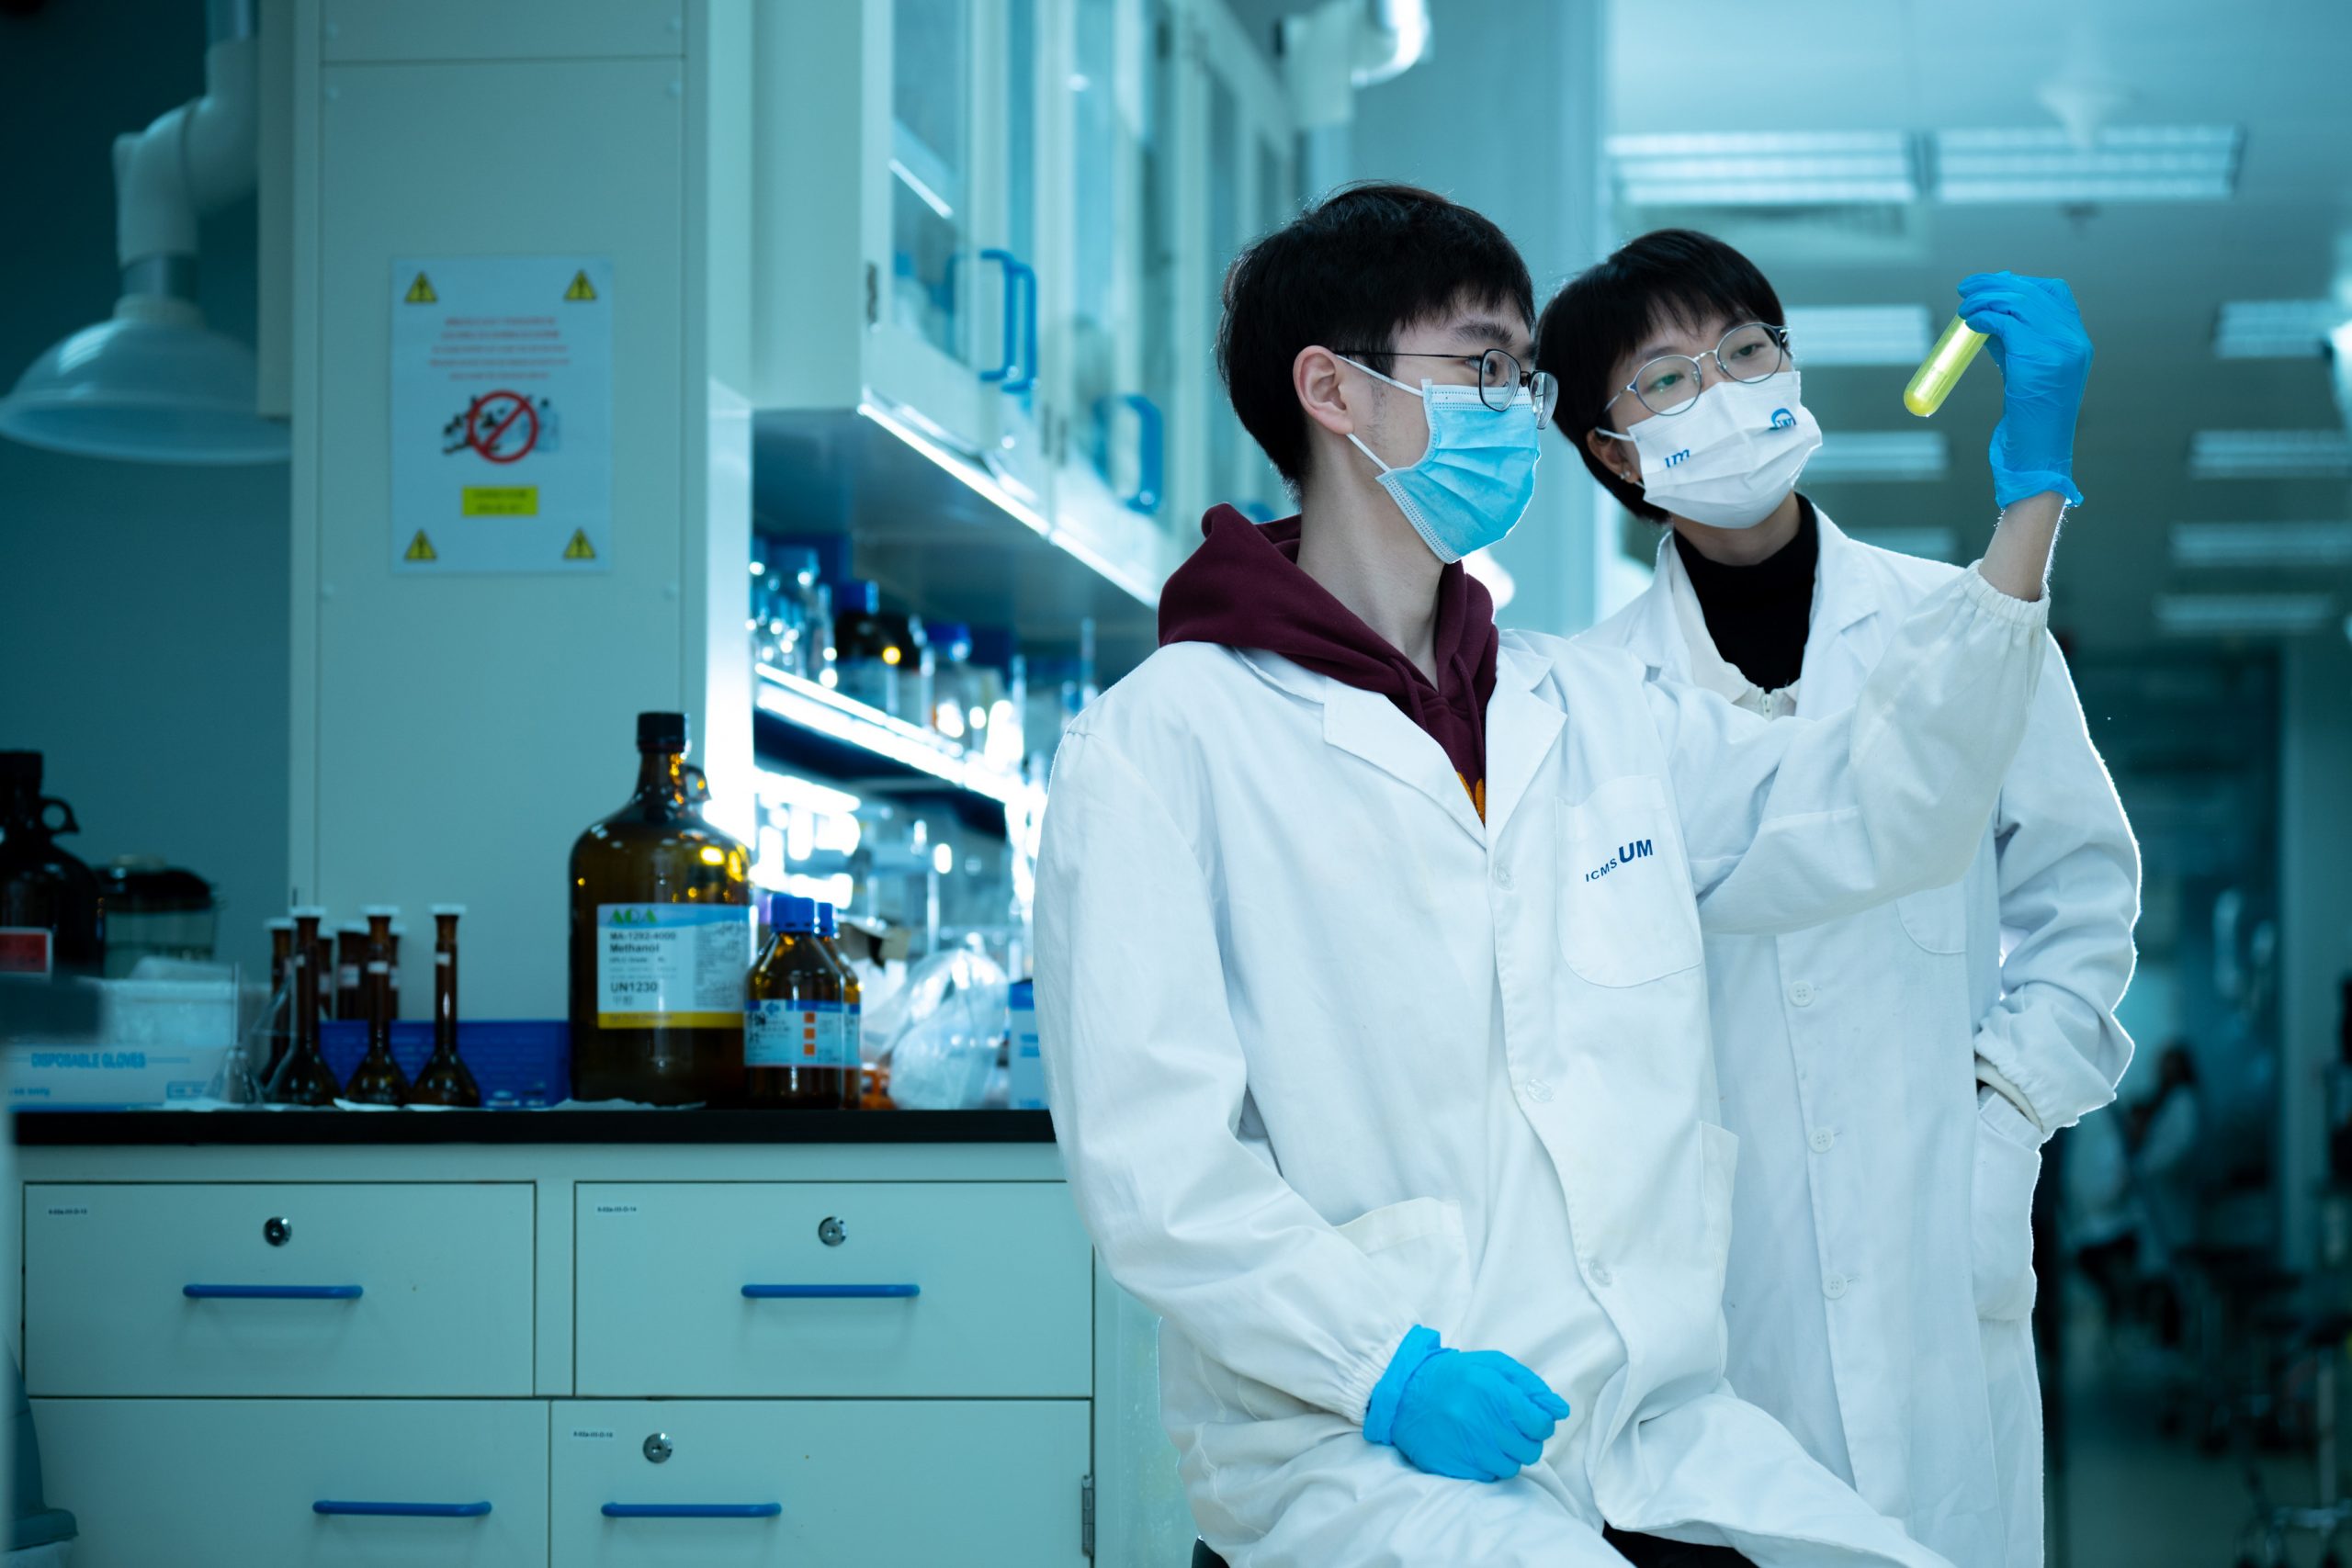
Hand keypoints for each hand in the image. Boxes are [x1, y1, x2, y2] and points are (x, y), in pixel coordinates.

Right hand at [1367, 1328, 1569, 1481]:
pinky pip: (1488, 1476)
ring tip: (1491, 1436)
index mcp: (1493, 1394)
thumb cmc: (1453, 1376)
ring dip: (1507, 1453)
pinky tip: (1476, 1447)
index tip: (1530, 1418)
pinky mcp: (1455, 1466)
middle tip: (1509, 1427)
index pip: (1540, 1424)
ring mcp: (1468, 1449)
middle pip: (1530, 1449)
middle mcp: (1482, 1424)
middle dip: (1525, 1439)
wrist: (1404, 1393)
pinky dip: (1488, 1464)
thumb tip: (1560, 1410)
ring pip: (1511, 1466)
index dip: (1540, 1422)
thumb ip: (1530, 1386)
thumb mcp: (1493, 1366)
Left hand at [1959, 272, 2091, 507]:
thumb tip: (1986, 316)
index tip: (1991, 283)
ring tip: (1963, 306)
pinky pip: (2006, 323)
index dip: (2020, 282)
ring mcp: (2060, 350)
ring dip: (1985, 298)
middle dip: (1995, 284)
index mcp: (2076, 342)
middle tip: (1966, 287)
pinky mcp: (2038, 361)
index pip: (2054, 293)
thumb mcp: (2025, 372)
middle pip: (2033, 293)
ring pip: (2019, 303)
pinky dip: (1984, 316)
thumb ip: (2013, 343)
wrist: (2036, 457)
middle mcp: (2073, 341)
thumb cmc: (2028, 420)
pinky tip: (1970, 322)